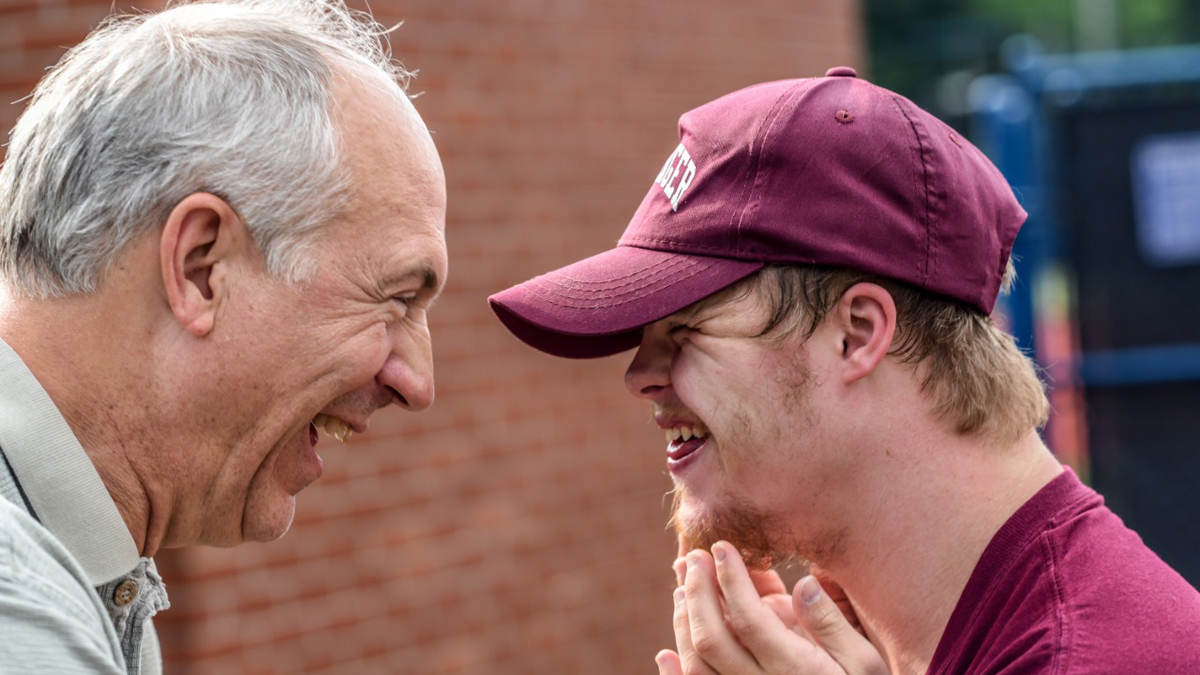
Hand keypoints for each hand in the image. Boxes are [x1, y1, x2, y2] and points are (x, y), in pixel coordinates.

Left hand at [658, 541, 887, 674]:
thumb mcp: (865, 662)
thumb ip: (832, 623)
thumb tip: (803, 583)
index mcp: (795, 669)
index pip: (749, 618)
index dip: (731, 579)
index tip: (721, 546)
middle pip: (712, 639)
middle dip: (698, 592)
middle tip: (693, 557)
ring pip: (698, 666)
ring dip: (684, 623)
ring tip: (681, 587)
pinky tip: (663, 655)